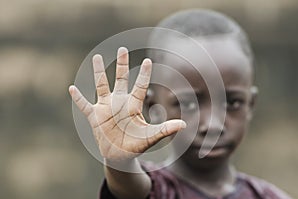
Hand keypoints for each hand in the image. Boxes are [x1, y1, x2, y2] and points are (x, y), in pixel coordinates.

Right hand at [69, 47, 185, 160]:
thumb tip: (184, 125)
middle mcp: (119, 103)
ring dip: (99, 72)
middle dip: (122, 64)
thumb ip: (165, 129)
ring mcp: (106, 108)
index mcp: (133, 105)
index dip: (144, 74)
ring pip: (102, 86)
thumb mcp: (151, 136)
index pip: (140, 86)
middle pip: (121, 79)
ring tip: (97, 57)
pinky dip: (78, 98)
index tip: (148, 60)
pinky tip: (72, 88)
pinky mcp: (95, 117)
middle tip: (122, 48)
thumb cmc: (136, 145)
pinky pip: (84, 105)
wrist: (120, 156)